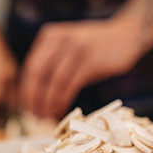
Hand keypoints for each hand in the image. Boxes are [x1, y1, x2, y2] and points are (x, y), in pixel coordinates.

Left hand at [19, 17, 141, 118]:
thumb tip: (33, 93)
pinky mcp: (90, 61)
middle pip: (37, 75)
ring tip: (47, 117)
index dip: (26, 91)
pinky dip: (62, 101)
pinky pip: (69, 86)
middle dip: (34, 99)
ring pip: (53, 82)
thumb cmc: (95, 46)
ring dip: (48, 103)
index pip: (30, 67)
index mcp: (49, 36)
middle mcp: (59, 40)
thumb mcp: (69, 45)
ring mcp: (75, 49)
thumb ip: (51, 60)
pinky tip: (61, 110)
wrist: (126, 35)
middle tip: (34, 116)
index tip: (26, 108)